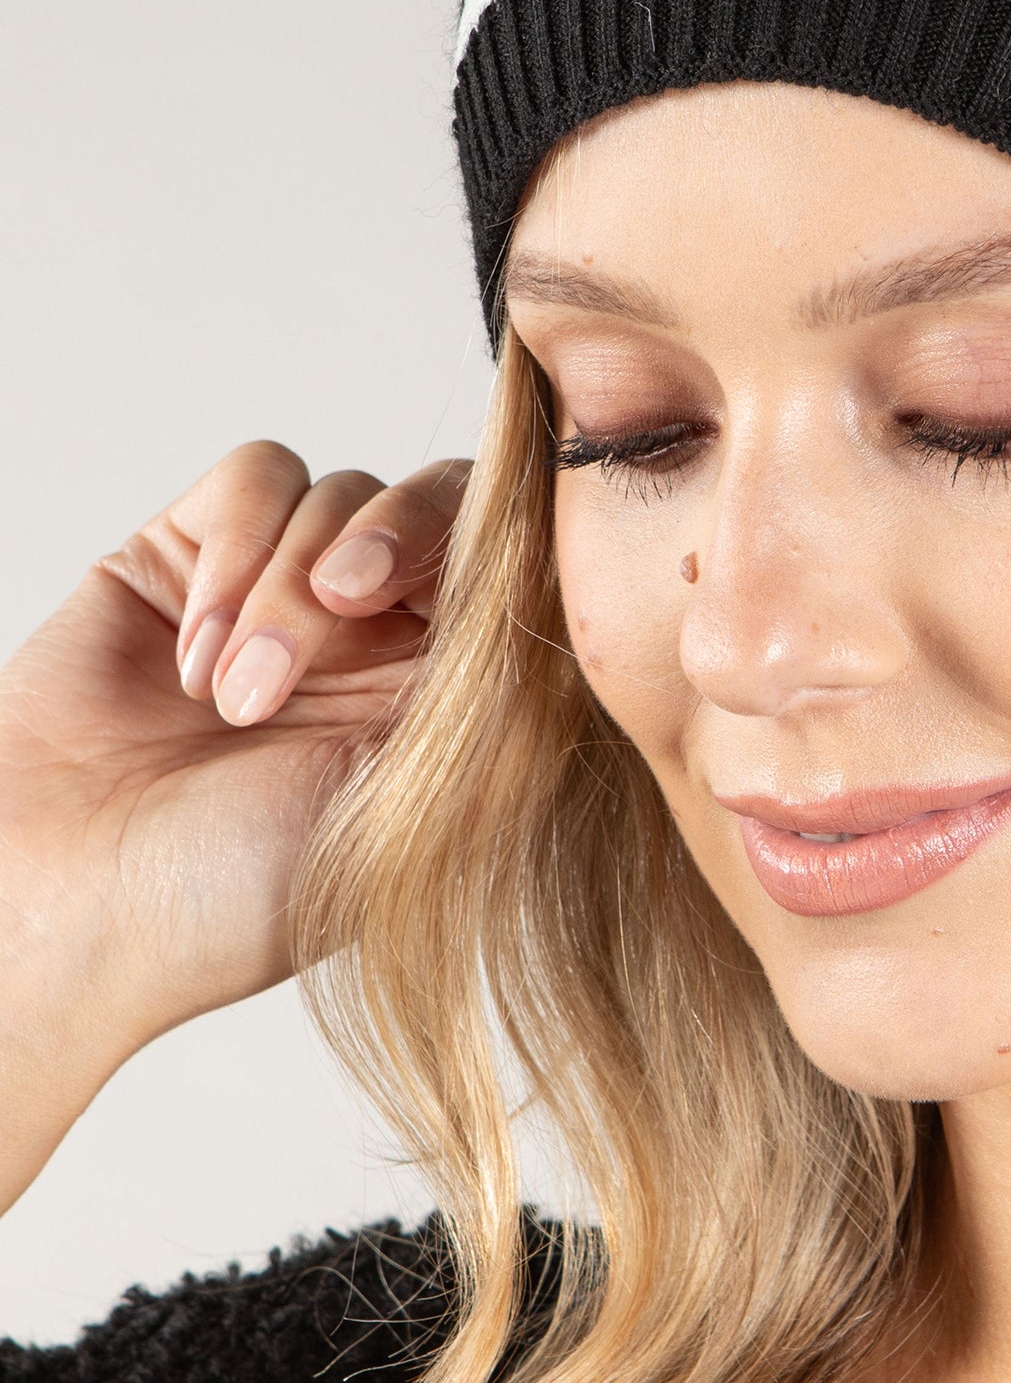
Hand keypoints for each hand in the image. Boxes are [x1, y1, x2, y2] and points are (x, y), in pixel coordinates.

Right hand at [0, 443, 469, 1207]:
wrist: (64, 904)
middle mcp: (377, 640)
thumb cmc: (233, 895)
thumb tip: (573, 601)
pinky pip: (256, 479)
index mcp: (449, 704)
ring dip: (294, 586)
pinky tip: (201, 657)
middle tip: (352, 602)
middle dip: (403, 540)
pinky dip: (240, 552)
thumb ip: (512, 704)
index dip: (505, 559)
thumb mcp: (421, 817)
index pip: (516, 577)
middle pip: (441, 506)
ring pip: (343, 493)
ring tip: (241, 701)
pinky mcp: (190, 556)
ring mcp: (281, 592)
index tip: (461, 603)